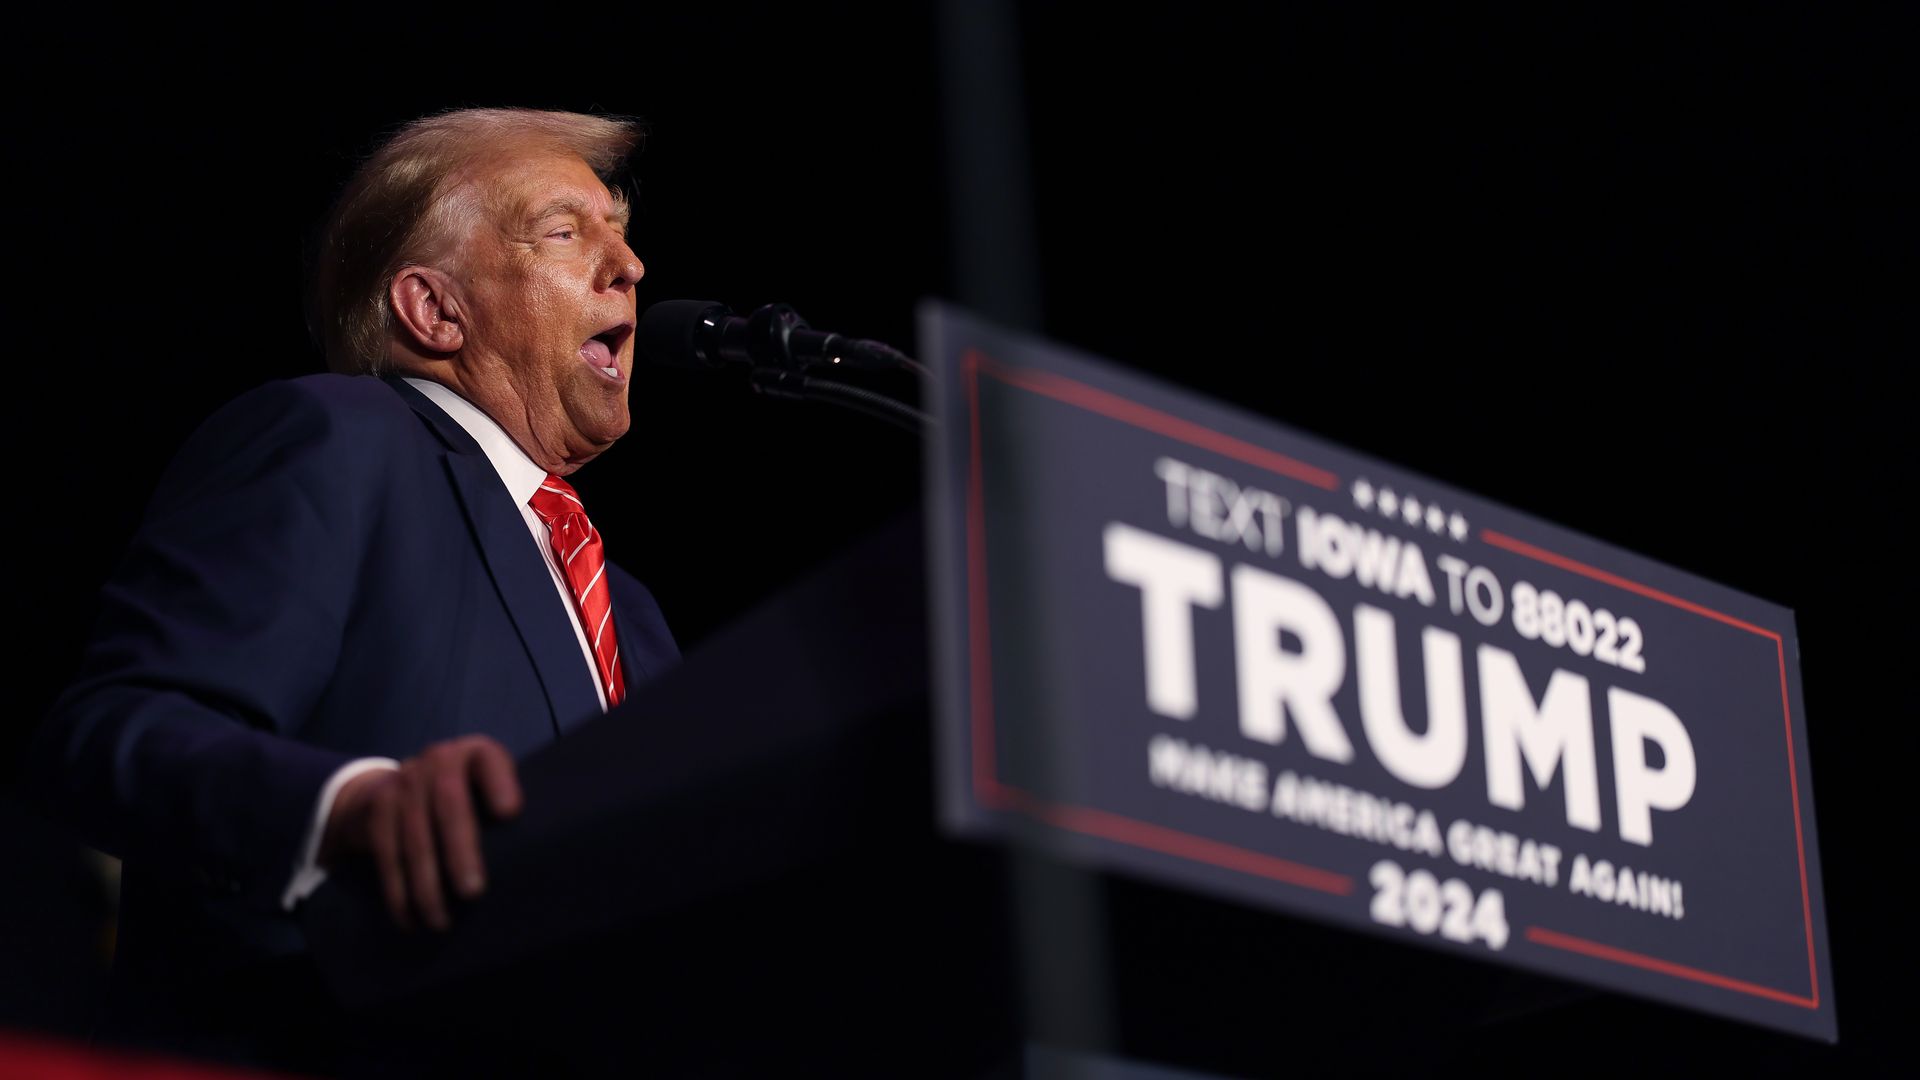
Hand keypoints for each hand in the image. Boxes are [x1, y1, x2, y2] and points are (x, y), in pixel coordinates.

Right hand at [319, 735, 523, 930]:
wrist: (396, 787)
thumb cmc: (466, 798)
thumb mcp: (488, 789)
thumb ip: (507, 810)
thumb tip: (536, 858)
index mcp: (476, 753)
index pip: (490, 761)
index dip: (499, 783)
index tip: (510, 812)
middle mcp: (439, 759)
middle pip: (449, 804)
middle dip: (460, 851)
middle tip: (473, 893)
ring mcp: (404, 781)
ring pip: (415, 837)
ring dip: (427, 886)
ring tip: (442, 923)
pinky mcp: (379, 808)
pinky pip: (387, 854)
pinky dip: (397, 892)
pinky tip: (410, 920)